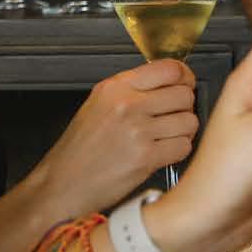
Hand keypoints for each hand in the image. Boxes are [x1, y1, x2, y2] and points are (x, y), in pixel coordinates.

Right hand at [33, 61, 198, 210]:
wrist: (62, 184)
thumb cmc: (80, 149)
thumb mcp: (98, 104)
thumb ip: (131, 89)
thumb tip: (168, 81)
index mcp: (116, 87)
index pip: (170, 68)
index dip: (184, 77)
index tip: (184, 85)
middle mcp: (127, 105)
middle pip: (184, 94)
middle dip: (184, 107)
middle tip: (173, 117)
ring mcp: (138, 131)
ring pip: (189, 121)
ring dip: (183, 131)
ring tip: (166, 137)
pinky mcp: (146, 157)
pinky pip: (183, 147)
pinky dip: (178, 151)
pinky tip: (162, 153)